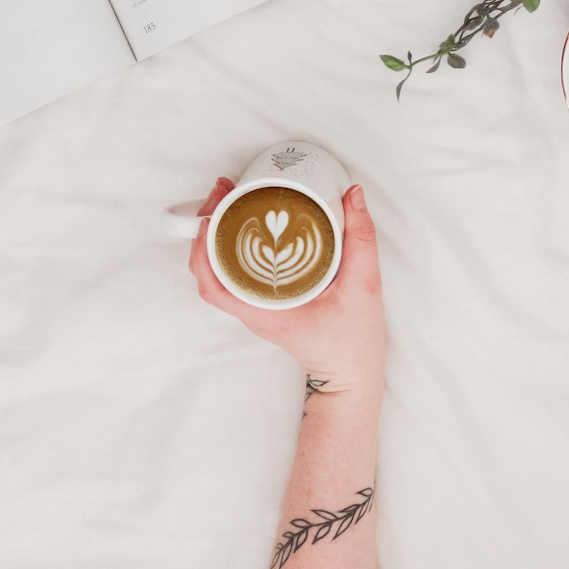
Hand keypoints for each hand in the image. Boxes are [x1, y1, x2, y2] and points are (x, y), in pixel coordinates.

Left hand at [189, 178, 385, 394]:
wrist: (353, 375)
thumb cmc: (353, 342)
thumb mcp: (364, 286)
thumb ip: (361, 238)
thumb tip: (353, 195)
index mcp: (266, 312)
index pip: (215, 285)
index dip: (204, 250)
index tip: (211, 215)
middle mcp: (254, 310)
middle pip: (210, 270)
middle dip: (209, 228)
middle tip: (222, 193)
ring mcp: (258, 307)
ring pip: (220, 271)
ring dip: (218, 235)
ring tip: (229, 201)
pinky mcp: (266, 302)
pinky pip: (236, 274)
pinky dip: (232, 247)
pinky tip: (245, 225)